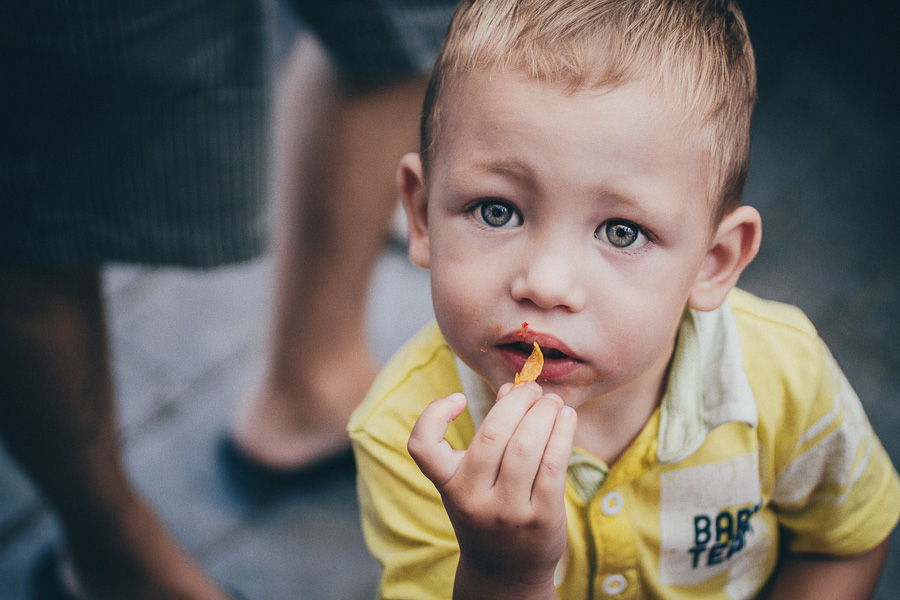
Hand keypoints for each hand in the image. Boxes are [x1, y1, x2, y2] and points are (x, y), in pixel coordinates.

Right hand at [408, 382, 576, 593]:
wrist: (505, 573)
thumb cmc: (488, 512)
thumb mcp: (474, 480)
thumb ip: (488, 436)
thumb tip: (511, 389)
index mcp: (449, 485)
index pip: (422, 447)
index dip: (434, 414)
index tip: (459, 398)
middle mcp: (473, 499)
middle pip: (492, 434)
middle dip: (517, 401)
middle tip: (532, 388)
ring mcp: (507, 512)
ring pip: (526, 446)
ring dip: (543, 414)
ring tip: (552, 402)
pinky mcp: (540, 518)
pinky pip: (554, 465)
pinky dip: (562, 434)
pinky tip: (566, 419)